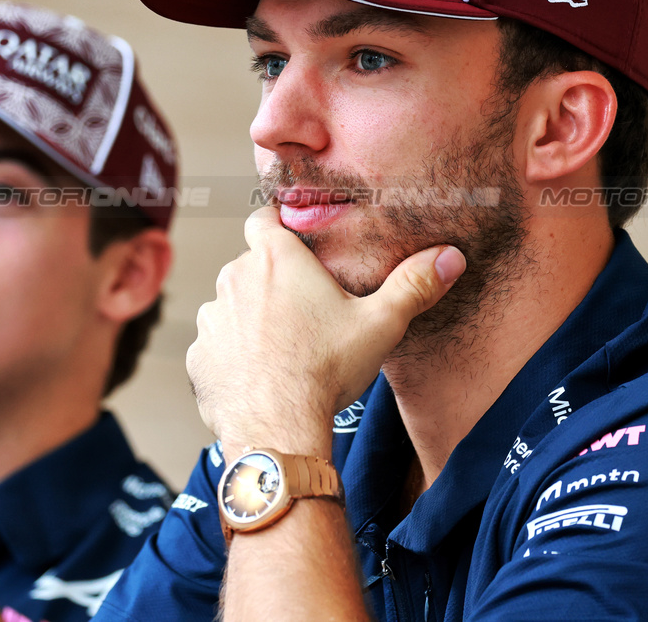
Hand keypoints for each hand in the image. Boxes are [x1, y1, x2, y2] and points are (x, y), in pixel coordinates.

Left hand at [188, 207, 465, 456]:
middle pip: (251, 267)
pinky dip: (232, 357)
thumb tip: (450, 257)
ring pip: (231, 307)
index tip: (292, 238)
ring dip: (249, 320)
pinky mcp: (197, 356)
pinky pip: (215, 347)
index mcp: (275, 258)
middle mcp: (234, 278)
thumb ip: (414, 286)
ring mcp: (211, 318)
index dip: (276, 225)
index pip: (264, 219)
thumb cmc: (326, 370)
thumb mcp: (380, 324)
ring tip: (282, 350)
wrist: (277, 428)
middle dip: (271, 283)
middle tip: (303, 312)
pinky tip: (259, 377)